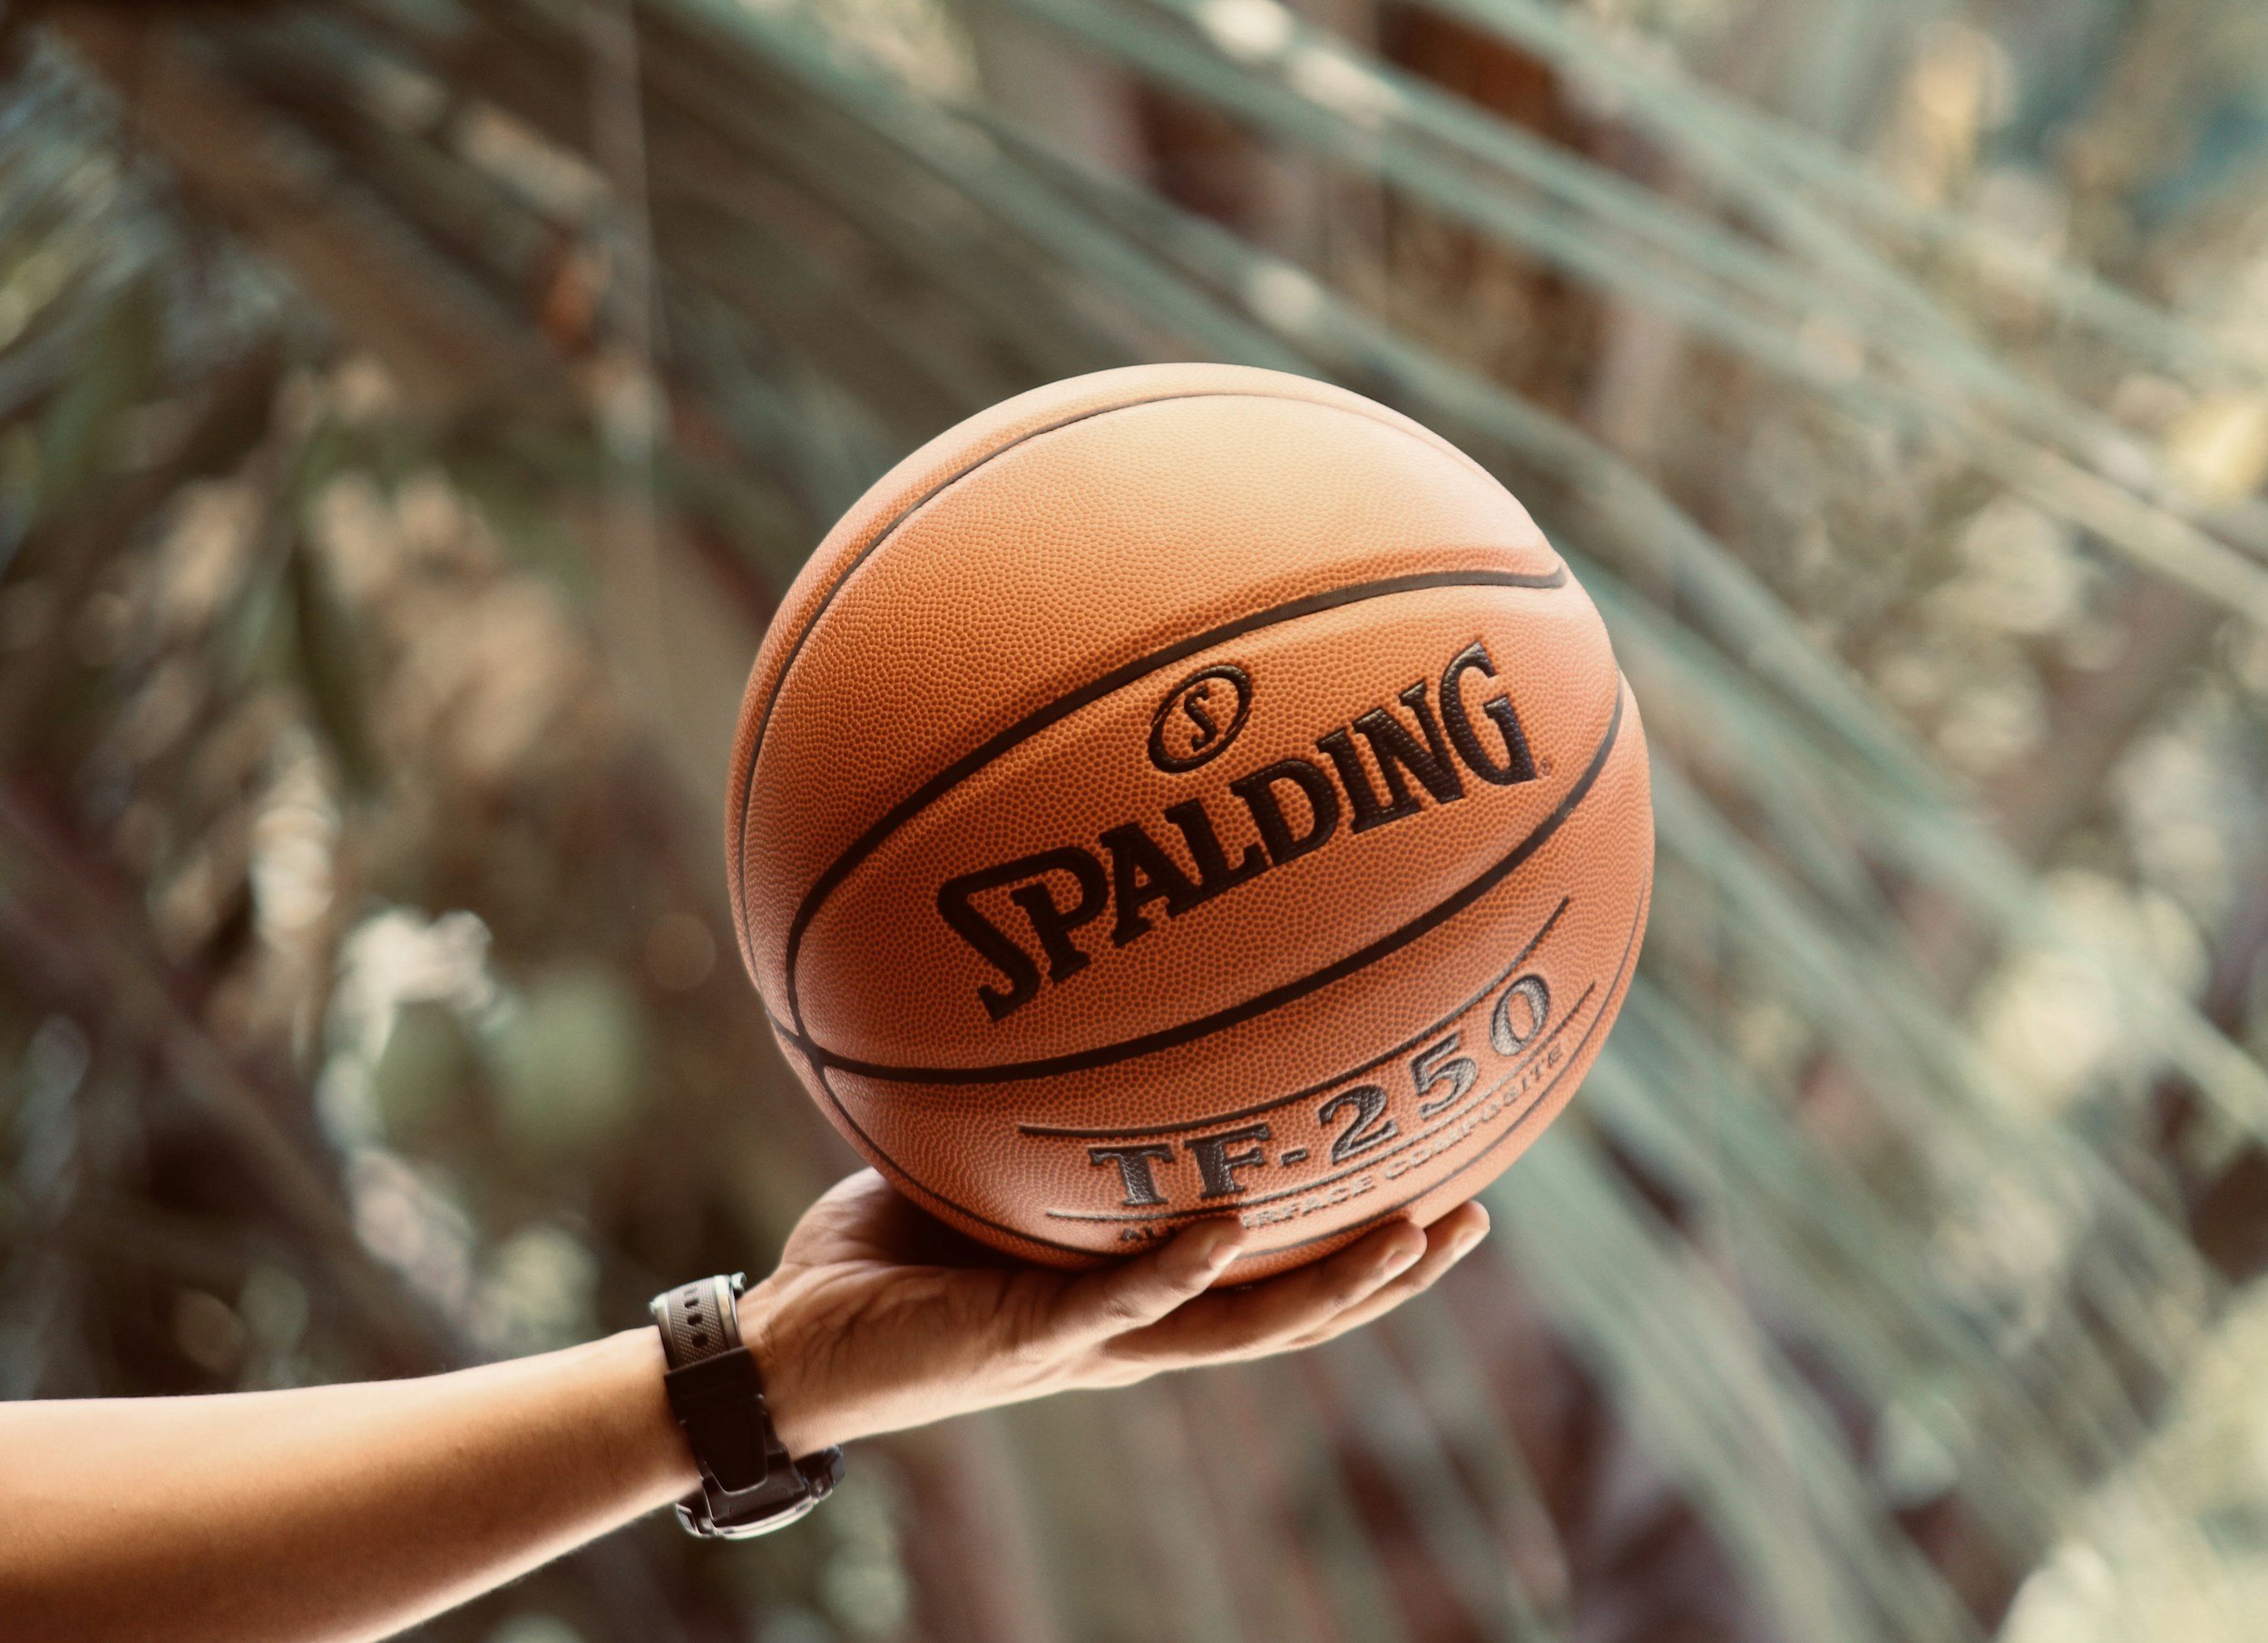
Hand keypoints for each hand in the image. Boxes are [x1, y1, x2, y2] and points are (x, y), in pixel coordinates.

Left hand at [739, 1170, 1489, 1452]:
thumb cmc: (885, 1253)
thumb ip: (1042, 1108)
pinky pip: (1119, 1305)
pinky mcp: (1025, 1342)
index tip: (1439, 1183)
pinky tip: (1232, 1224)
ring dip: (1332, 1286)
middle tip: (1475, 1217)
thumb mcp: (980, 1165)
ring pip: (1241, 1329)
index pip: (1271, 1276)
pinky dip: (1178, 1269)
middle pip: (1292, 1313)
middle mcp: (1133, 1327)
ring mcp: (1088, 1342)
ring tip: (1410, 1232)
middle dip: (1386, 1271)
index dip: (1357, 1244)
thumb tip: (1078, 983)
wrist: (789, 1348)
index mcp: (1135, 1293)